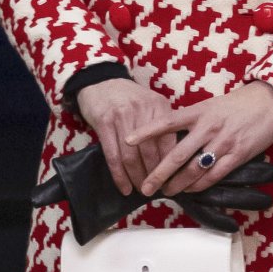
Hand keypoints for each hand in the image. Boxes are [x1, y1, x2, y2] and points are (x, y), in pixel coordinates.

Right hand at [76, 77, 180, 197]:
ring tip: (141, 191)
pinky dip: (119, 176)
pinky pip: (113, 156)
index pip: (169, 143)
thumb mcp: (151, 106)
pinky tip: (124, 188)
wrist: (100, 81)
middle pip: (151, 152)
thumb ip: (163, 128)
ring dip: (136, 178)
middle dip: (153, 176)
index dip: (170, 167)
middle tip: (155, 190)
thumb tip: (173, 161)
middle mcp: (143, 110)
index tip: (171, 182)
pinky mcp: (104, 122)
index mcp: (160, 107)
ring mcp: (122, 116)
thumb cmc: (129, 98)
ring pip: (132, 156)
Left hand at [125, 82, 272, 198]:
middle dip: (158, 174)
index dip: (146, 132)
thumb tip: (171, 137)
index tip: (127, 140)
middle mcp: (208, 127)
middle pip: (177, 154)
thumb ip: (192, 120)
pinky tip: (191, 190)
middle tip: (146, 187)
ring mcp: (223, 142)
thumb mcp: (211, 105)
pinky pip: (214, 175)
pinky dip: (200, 185)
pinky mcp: (238, 154)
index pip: (167, 122)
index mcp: (198, 111)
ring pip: (194, 169)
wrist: (270, 100)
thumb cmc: (238, 104)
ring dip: (178, 184)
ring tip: (167, 192)